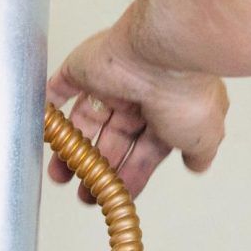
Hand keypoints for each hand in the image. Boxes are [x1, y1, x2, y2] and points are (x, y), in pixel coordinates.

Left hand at [46, 12, 228, 201]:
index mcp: (169, 114)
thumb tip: (198, 163)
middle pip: (113, 139)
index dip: (131, 176)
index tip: (117, 196)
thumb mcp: (205, 137)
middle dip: (99, 169)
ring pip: (86, 121)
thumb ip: (199, 153)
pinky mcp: (83, 69)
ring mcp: (111, 83)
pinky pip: (59, 90)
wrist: (163, 55)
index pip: (145, 152)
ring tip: (61, 175)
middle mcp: (141, 98)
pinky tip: (46, 129)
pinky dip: (50, 110)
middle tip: (86, 193)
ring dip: (72, 150)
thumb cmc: (187, 94)